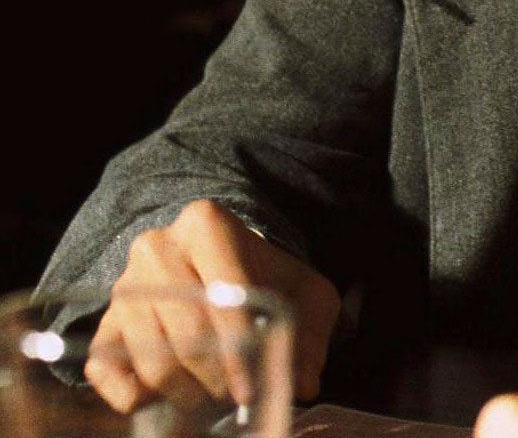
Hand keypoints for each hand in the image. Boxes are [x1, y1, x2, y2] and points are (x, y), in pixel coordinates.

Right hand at [85, 199, 339, 411]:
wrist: (219, 264)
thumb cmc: (264, 276)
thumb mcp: (303, 291)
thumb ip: (311, 331)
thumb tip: (304, 383)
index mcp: (205, 223)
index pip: (223, 294)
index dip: (240, 348)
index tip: (250, 388)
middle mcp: (157, 247)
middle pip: (187, 334)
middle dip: (216, 376)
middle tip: (236, 393)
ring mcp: (124, 287)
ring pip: (153, 359)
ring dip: (187, 392)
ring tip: (213, 393)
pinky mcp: (103, 324)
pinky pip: (109, 374)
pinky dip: (140, 397)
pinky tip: (171, 393)